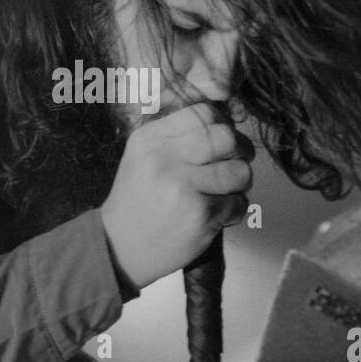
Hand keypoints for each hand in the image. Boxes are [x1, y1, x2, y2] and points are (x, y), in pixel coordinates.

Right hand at [99, 102, 254, 291]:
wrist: (119, 247)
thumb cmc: (137, 201)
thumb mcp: (143, 156)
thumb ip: (177, 136)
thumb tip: (226, 122)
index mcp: (150, 140)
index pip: (204, 114)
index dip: (222, 125)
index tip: (222, 141)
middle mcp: (165, 160)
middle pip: (227, 138)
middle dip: (239, 151)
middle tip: (234, 163)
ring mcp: (183, 188)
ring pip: (240, 172)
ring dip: (240, 183)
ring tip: (224, 192)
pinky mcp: (200, 216)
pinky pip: (239, 203)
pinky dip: (234, 210)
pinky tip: (216, 215)